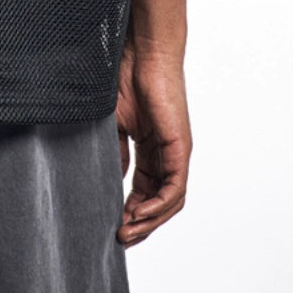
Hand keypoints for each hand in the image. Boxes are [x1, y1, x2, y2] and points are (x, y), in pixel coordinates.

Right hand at [114, 38, 191, 245]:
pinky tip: (139, 214)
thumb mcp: (115, 125)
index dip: (131, 211)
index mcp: (151, 149)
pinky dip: (159, 206)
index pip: (145, 190)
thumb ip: (116, 153)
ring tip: (126, 232)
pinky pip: (175, 188)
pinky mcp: (180, 147)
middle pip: (159, 202)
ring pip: (169, 201)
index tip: (113, 224)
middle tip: (120, 238)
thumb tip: (113, 180)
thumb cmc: (125, 78)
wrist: (140, 53)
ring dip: (149, 222)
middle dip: (140, 224)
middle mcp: (167, 154)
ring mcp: (176, 152)